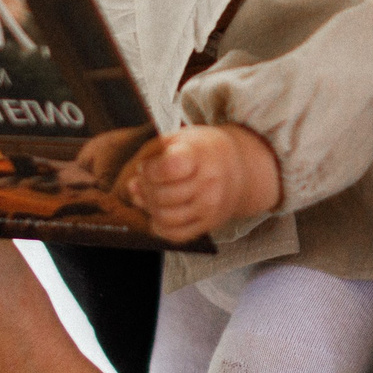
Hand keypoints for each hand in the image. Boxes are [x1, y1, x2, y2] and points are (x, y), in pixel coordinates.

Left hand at [134, 123, 282, 242]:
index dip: (149, 169)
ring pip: (165, 217)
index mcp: (201, 155)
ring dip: (150, 208)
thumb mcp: (179, 138)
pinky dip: (160, 226)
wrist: (239, 169)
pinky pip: (175, 235)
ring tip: (152, 195)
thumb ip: (151, 157)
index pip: (168, 168)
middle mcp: (209, 183)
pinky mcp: (208, 224)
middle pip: (161, 195)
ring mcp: (210, 206)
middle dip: (145, 189)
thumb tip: (132, 187)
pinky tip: (160, 213)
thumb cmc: (202, 150)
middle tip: (147, 181)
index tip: (148, 166)